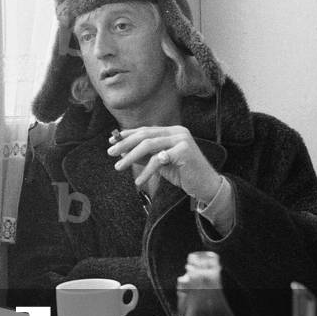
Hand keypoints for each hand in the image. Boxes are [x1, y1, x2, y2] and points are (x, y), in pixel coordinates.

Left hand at [107, 126, 221, 203]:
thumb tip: (123, 153)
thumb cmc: (183, 173)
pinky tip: (139, 180)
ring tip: (119, 167)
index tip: (112, 141)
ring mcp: (181, 139)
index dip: (128, 134)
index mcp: (172, 131)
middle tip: (110, 152)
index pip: (145, 130)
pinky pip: (158, 160)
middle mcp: (177, 132)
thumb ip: (144, 156)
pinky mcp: (184, 151)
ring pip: (149, 145)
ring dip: (131, 157)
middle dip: (125, 144)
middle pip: (145, 134)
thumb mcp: (160, 163)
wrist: (206, 185)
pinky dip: (146, 171)